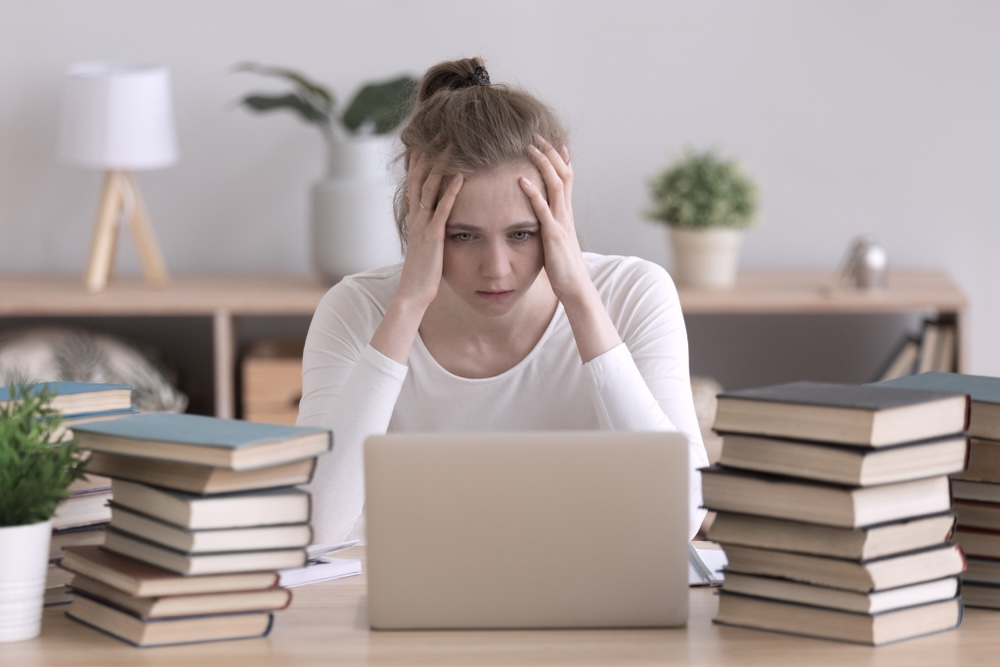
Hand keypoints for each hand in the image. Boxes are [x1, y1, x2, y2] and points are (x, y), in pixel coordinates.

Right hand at [396, 149, 463, 309]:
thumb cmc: (422, 272)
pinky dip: (452, 191)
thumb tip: (428, 216)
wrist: (412, 293)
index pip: (415, 181)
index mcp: (415, 218)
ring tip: (451, 144)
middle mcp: (416, 217)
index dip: (420, 159)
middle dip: (429, 153)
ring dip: (441, 164)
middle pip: (420, 176)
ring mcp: (423, 225)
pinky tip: (462, 176)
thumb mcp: (423, 245)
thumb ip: (426, 228)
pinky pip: (443, 209)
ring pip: (430, 187)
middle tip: (439, 131)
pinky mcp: (434, 236)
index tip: (429, 140)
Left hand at [519, 136, 589, 302]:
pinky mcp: (553, 235)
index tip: (553, 142)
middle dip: (551, 153)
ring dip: (543, 164)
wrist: (575, 288)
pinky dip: (532, 193)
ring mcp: (561, 223)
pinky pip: (542, 210)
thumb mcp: (557, 241)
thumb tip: (544, 220)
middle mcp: (566, 213)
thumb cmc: (564, 268)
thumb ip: (552, 227)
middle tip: (537, 135)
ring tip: (530, 147)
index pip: (568, 179)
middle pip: (563, 174)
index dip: (561, 159)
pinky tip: (520, 181)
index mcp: (566, 214)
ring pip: (556, 185)